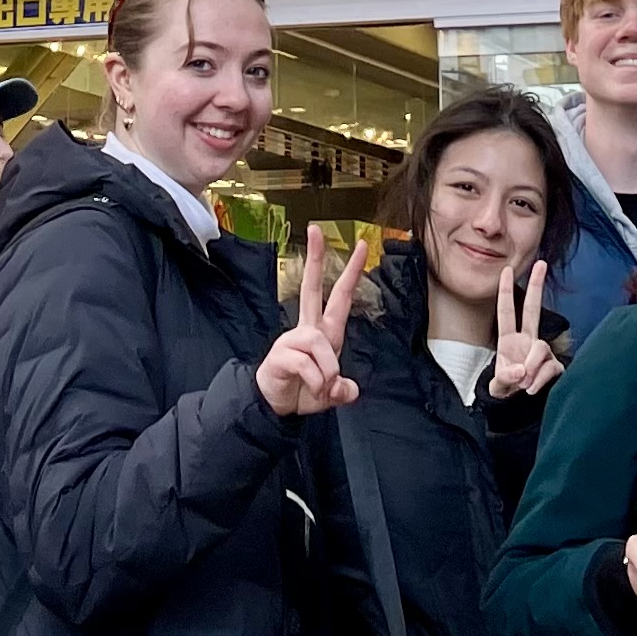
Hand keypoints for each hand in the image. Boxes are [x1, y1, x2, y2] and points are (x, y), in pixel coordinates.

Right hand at [254, 225, 363, 418]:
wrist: (274, 406)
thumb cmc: (303, 391)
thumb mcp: (331, 393)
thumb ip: (343, 390)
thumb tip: (349, 390)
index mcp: (325, 332)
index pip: (339, 296)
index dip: (351, 272)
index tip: (362, 246)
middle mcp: (307, 330)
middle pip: (310, 287)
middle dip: (314, 258)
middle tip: (316, 229)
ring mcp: (291, 340)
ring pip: (317, 341)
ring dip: (327, 368)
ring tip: (324, 385)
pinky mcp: (280, 355)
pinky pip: (305, 363)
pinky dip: (315, 380)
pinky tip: (313, 387)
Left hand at [489, 259, 561, 398]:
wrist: (521, 406)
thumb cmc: (507, 389)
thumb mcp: (498, 387)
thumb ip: (505, 378)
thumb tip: (522, 370)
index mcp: (509, 340)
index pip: (507, 312)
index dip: (507, 292)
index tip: (506, 270)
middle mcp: (527, 340)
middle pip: (533, 309)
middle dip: (537, 286)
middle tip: (541, 263)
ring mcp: (542, 351)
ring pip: (541, 348)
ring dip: (532, 367)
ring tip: (524, 384)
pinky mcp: (555, 365)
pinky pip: (551, 367)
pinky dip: (541, 379)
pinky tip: (532, 389)